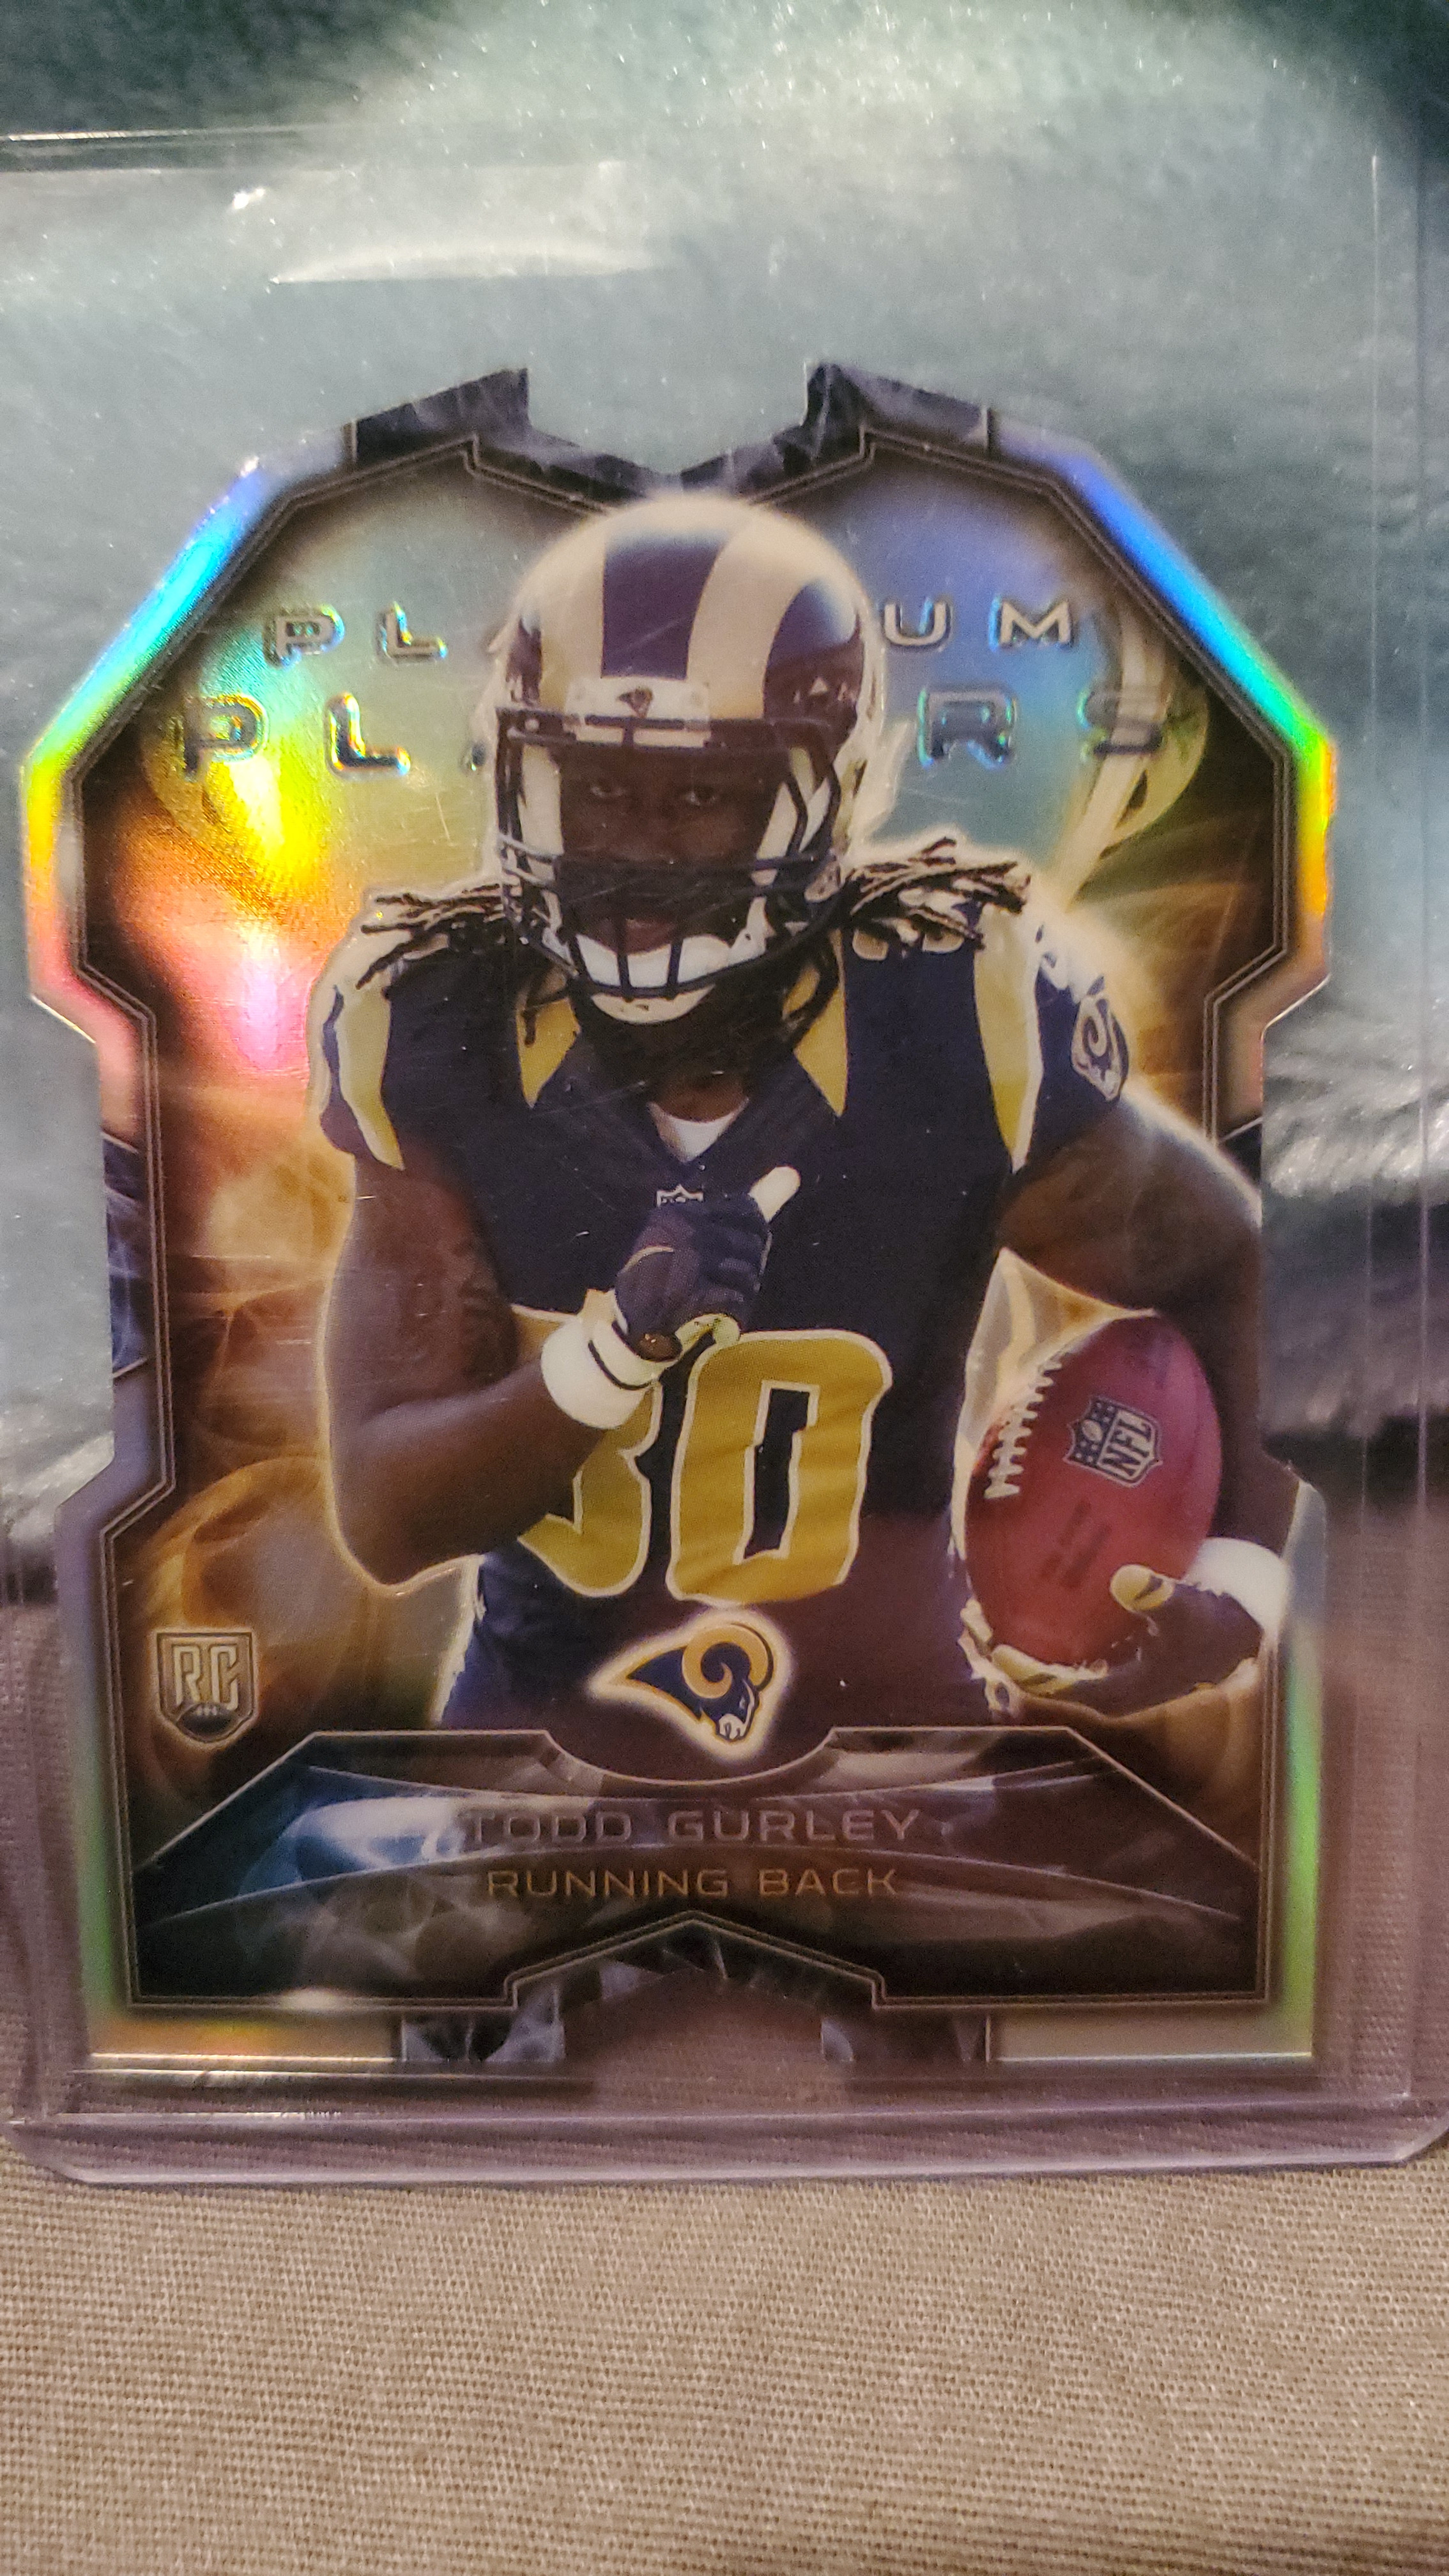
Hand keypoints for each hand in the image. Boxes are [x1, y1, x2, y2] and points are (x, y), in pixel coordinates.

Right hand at [540, 1167, 798, 1428]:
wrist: (628, 1336)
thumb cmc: (668, 1284)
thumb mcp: (699, 1240)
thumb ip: (749, 1209)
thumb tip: (793, 1174)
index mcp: (679, 1214)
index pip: (745, 1212)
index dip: (749, 1242)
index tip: (728, 1262)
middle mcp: (680, 1231)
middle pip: (751, 1243)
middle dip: (745, 1272)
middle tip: (720, 1289)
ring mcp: (683, 1262)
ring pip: (747, 1273)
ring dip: (740, 1297)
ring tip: (717, 1306)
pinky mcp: (687, 1295)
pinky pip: (735, 1302)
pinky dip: (733, 1320)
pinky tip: (719, 1327)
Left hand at [963, 1562, 1267, 1720]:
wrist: (1239, 1630)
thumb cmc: (1215, 1624)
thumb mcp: (1195, 1612)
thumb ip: (1163, 1598)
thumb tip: (1127, 1579)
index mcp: (1118, 1693)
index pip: (1060, 1690)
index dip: (1025, 1672)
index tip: (998, 1645)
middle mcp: (1101, 1688)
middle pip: (1038, 1678)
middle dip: (1000, 1653)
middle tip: (971, 1615)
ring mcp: (1099, 1671)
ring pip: (1039, 1662)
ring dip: (1006, 1638)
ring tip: (975, 1606)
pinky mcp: (1101, 1651)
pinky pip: (1052, 1644)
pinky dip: (1028, 1623)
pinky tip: (1009, 1590)